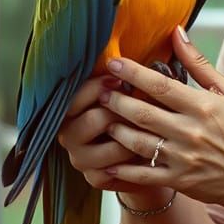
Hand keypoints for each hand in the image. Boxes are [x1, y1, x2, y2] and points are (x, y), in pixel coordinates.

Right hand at [58, 76, 163, 207]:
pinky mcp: (95, 178)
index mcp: (71, 110)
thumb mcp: (126, 92)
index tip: (118, 80)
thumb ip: (122, 76)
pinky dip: (132, 159)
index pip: (73, 97)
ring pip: (106, 145)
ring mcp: (80, 159)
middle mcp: (69, 134)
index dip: (95, 87)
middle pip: (89, 120)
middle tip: (139, 105)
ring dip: (130, 136)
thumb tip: (155, 45)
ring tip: (149, 129)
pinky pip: (114, 169)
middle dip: (117, 111)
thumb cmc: (135, 114)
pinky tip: (146, 152)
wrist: (143, 152)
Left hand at [98, 27, 223, 217]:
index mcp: (203, 107)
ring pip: (138, 143)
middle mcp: (190, 132)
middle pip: (143, 113)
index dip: (133, 73)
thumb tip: (177, 31)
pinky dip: (123, 169)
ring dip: (116, 129)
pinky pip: (143, 175)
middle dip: (116, 100)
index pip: (161, 86)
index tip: (113, 62)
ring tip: (104, 119)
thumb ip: (199, 64)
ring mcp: (183, 159)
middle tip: (100, 91)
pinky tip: (108, 160)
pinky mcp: (178, 181)